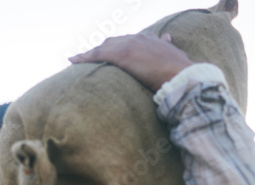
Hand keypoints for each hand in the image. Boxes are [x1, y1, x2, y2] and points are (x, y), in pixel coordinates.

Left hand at [69, 33, 192, 91]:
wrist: (181, 75)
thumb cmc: (180, 71)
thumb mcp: (175, 55)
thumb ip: (168, 47)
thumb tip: (168, 38)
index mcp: (149, 39)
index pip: (127, 40)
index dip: (115, 46)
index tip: (107, 51)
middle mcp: (138, 38)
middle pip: (112, 41)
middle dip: (100, 49)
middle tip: (87, 57)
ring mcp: (129, 45)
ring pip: (102, 47)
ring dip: (88, 54)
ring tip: (76, 60)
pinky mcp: (122, 54)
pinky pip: (97, 55)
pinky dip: (83, 57)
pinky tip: (72, 60)